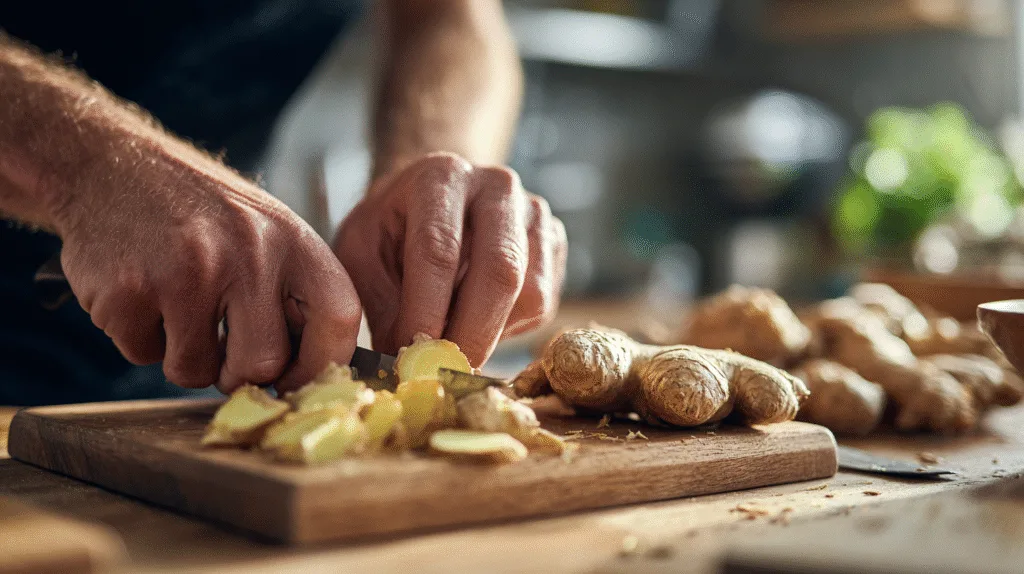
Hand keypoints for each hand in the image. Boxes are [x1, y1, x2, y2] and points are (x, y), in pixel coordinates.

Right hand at [55, 143, 361, 392]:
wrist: (108, 165)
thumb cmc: (196, 210)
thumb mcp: (261, 228)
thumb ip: (290, 290)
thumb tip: (313, 373)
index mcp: (290, 237)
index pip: (338, 317)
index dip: (322, 364)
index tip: (296, 381)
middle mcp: (247, 251)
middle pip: (263, 364)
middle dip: (237, 374)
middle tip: (219, 349)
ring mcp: (186, 270)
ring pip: (196, 371)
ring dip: (183, 356)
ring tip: (173, 304)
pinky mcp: (128, 290)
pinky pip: (143, 355)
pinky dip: (139, 337)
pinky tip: (138, 291)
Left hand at [333, 152, 567, 365]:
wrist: (429, 201)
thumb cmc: (389, 229)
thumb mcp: (362, 254)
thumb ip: (380, 303)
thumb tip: (403, 363)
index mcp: (441, 177)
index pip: (439, 250)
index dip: (427, 310)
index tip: (411, 355)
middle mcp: (497, 186)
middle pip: (501, 270)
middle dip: (471, 334)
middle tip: (444, 374)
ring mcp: (534, 213)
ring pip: (530, 293)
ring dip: (491, 335)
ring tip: (451, 342)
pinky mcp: (554, 242)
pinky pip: (542, 303)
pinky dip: (508, 327)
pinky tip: (476, 319)